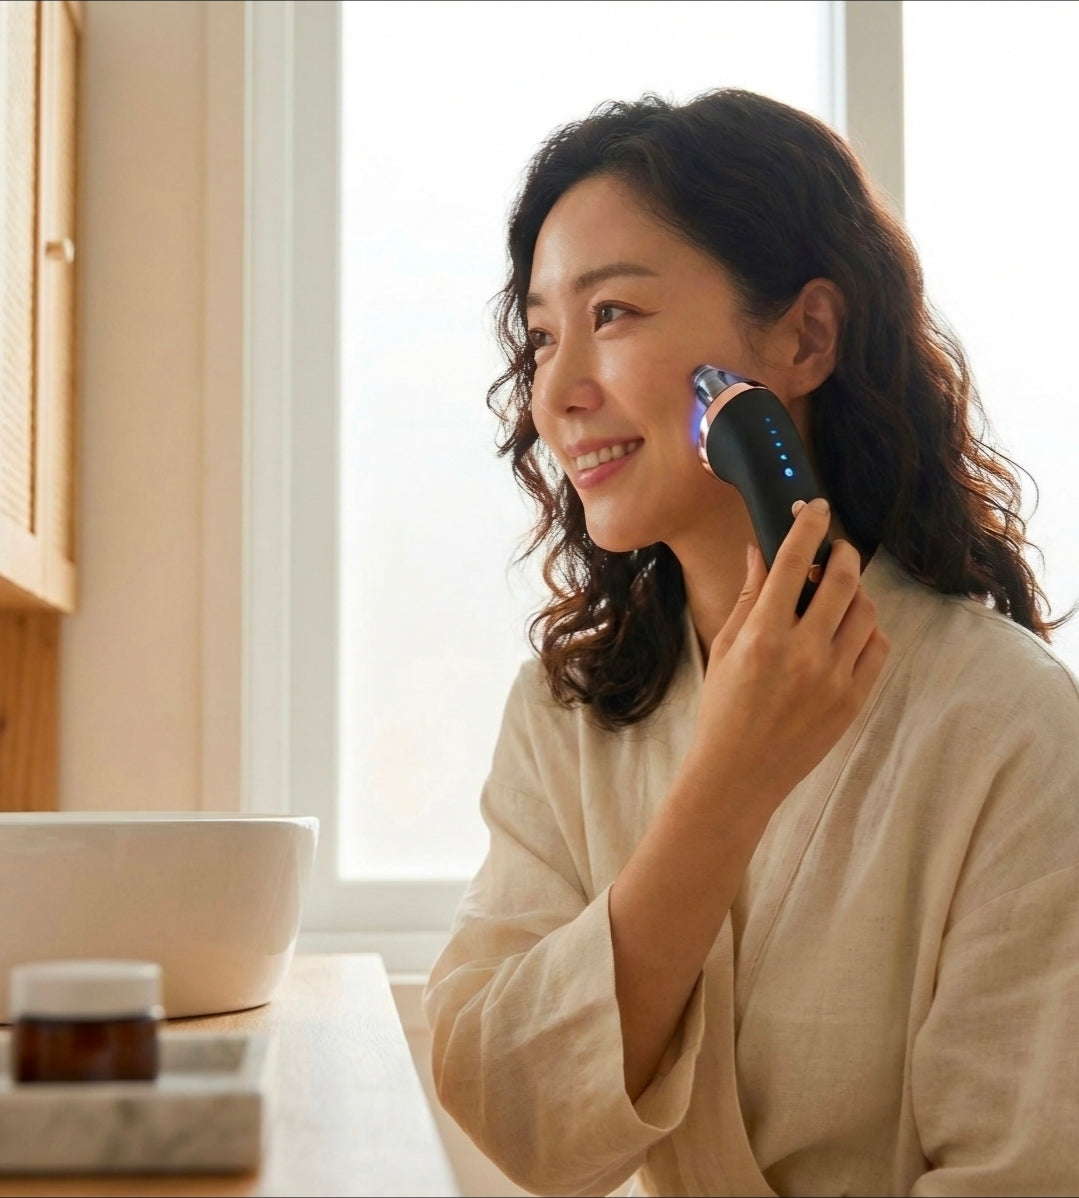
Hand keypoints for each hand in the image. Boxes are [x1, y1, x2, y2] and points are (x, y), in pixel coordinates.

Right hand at [688, 498, 890, 806]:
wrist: (739, 773)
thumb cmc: (723, 709)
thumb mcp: (725, 648)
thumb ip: (749, 598)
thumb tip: (762, 552)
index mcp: (763, 636)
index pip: (793, 563)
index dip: (808, 526)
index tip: (817, 508)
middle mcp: (803, 653)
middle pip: (843, 580)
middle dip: (843, 554)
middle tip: (836, 551)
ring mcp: (833, 678)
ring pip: (866, 612)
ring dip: (856, 593)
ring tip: (838, 596)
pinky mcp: (853, 700)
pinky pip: (878, 648)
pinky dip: (868, 631)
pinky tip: (848, 633)